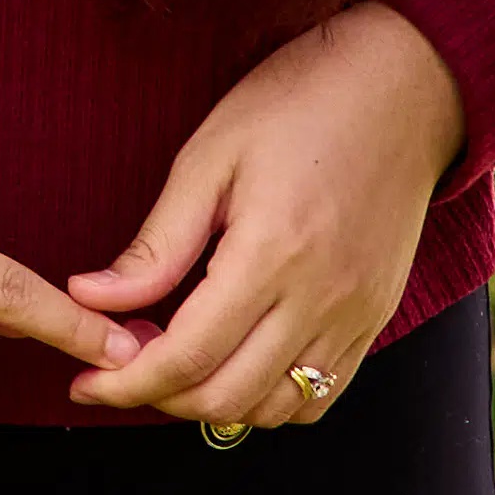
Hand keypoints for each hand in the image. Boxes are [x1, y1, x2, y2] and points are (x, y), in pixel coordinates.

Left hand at [68, 4, 467, 431]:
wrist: (405, 84)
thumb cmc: (301, 102)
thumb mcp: (210, 156)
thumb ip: (157, 244)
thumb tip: (91, 298)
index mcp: (272, 253)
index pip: (188, 357)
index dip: (127, 383)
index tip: (88, 383)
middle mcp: (320, 298)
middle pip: (227, 398)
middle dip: (160, 398)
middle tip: (124, 364)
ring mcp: (355, 315)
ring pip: (274, 409)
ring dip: (214, 403)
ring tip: (177, 361)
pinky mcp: (374, 317)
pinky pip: (320, 396)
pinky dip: (270, 400)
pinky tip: (238, 362)